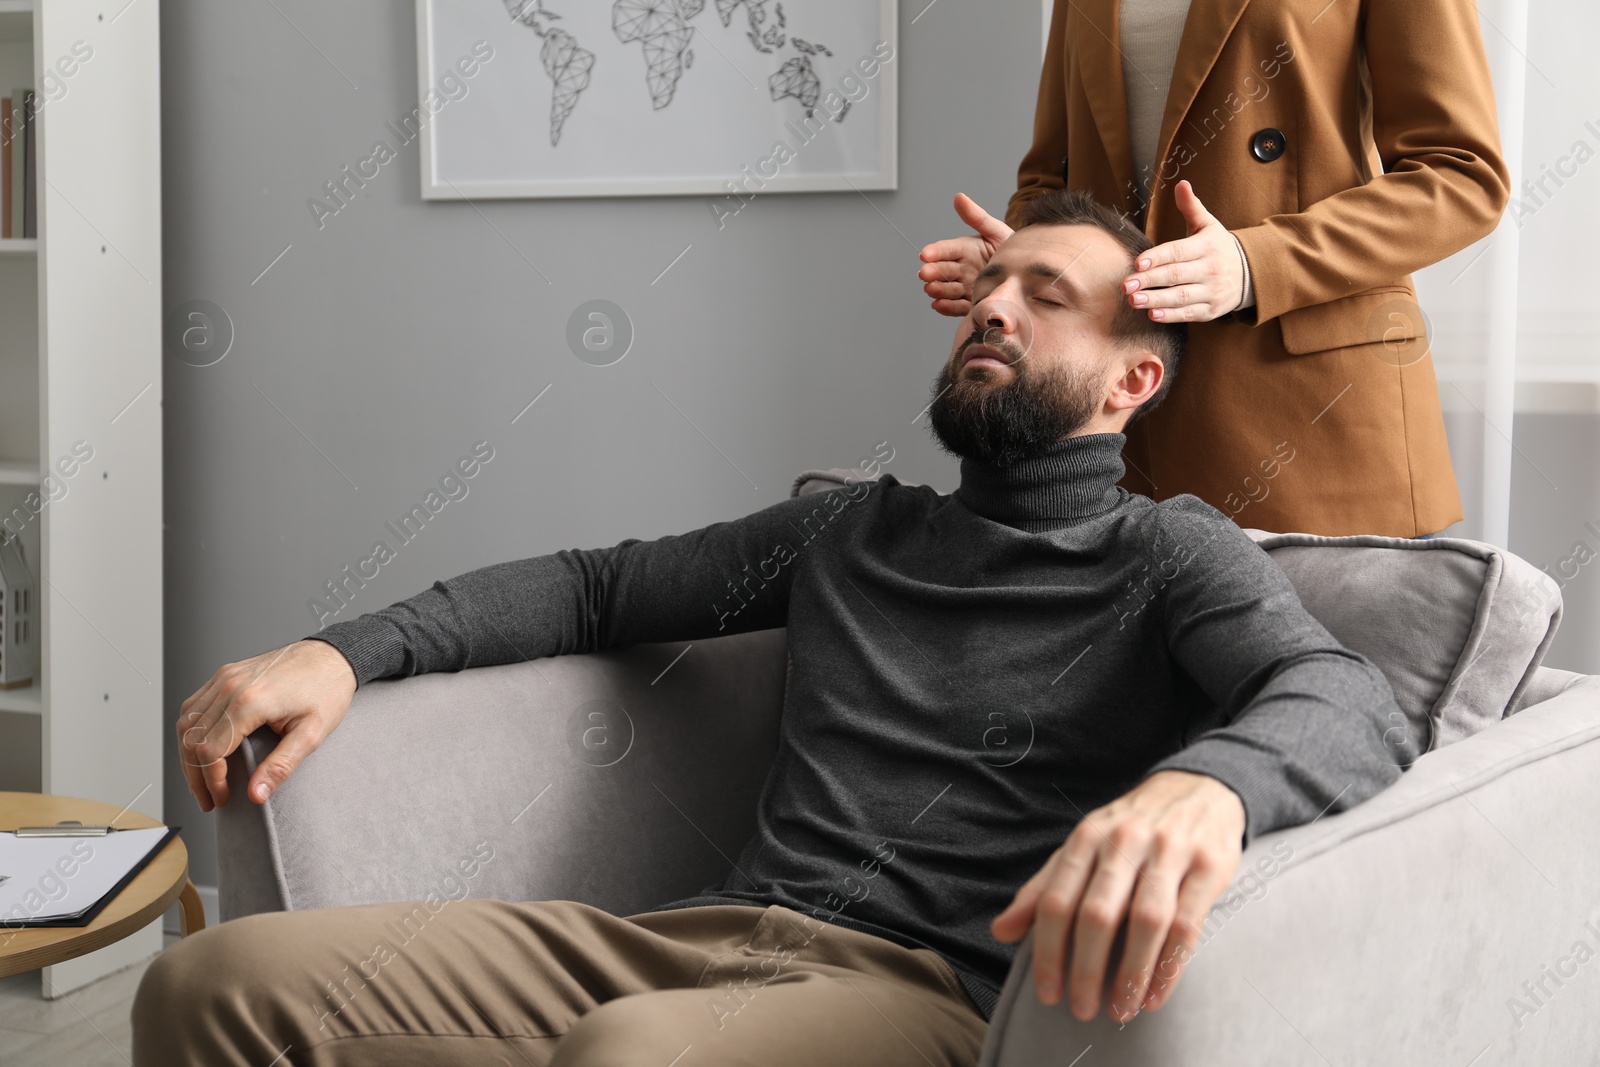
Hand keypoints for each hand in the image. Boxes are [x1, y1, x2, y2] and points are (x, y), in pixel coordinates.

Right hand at [177, 639, 357, 811]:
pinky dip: (191, 732)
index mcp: (250, 701)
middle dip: (195, 776)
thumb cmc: (326, 690)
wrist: (332, 656)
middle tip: (208, 799)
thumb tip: (256, 794)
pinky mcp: (225, 674)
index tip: (222, 798)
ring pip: (186, 723)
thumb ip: (281, 766)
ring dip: (188, 756)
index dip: (211, 782)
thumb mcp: (312, 734)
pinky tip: (202, 749)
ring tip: (202, 781)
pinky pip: (193, 706)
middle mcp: (230, 686)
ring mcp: (225, 677)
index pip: (209, 751)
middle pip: (191, 740)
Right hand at [917, 192, 1014, 316]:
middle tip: (925, 273)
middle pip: (943, 270)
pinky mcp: (970, 303)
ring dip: (937, 289)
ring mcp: (965, 287)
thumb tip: (959, 197)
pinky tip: (937, 304)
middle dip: (932, 271)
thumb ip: (977, 217)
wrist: (1029, 275)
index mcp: (966, 250)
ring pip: (947, 288)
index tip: (924, 254)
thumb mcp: (996, 230)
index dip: (935, 252)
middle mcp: (962, 269)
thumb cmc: (1011, 249)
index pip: (947, 249)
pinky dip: (946, 306)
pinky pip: (956, 306)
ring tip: (931, 288)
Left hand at [991, 769, 1244, 1022]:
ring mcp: (1169, 851)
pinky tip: (1156, 994)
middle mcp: (1124, 841)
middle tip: (1081, 1009)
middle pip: (1097, 913)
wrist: (1197, 789)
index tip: (1048, 993)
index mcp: (1086, 838)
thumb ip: (1043, 889)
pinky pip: (1188, 924)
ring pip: (1145, 921)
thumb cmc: (1129, 831)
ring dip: (1130, 973)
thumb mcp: (1082, 848)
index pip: (1056, 900)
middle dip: (1086, 968)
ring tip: (1120, 1010)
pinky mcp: (1208, 866)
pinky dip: (1169, 965)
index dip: (1048, 951)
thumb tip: (1000, 932)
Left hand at [1122, 181, 1244, 322]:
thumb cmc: (1218, 247)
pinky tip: (1153, 315)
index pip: (1179, 251)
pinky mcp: (1211, 310)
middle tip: (1126, 285)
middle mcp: (1210, 269)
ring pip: (1181, 296)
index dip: (1158, 257)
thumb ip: (1191, 207)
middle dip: (1150, 280)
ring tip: (1133, 300)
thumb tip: (1181, 183)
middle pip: (1177, 275)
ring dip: (1156, 300)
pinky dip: (1171, 315)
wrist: (1250, 273)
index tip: (1138, 262)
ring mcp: (1211, 291)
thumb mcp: (1208, 224)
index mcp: (1207, 246)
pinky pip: (1189, 313)